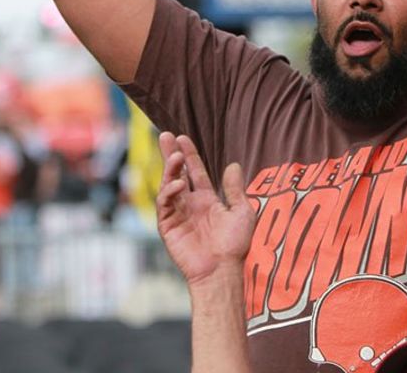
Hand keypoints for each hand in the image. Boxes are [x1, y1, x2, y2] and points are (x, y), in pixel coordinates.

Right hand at [156, 133, 254, 285]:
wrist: (223, 270)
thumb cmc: (235, 245)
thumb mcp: (241, 212)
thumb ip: (235, 189)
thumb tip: (233, 164)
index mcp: (207, 200)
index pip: (195, 172)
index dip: (189, 155)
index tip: (183, 138)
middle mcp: (190, 205)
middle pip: (177, 174)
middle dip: (170, 155)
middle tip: (165, 136)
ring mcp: (178, 215)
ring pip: (168, 186)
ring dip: (170, 170)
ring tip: (175, 156)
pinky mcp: (168, 226)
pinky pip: (165, 205)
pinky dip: (170, 192)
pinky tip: (179, 184)